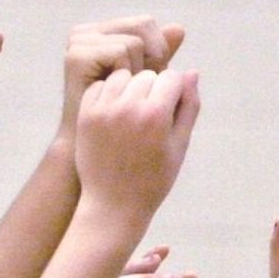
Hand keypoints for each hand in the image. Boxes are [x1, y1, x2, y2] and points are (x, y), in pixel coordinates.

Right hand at [60, 16, 184, 134]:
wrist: (102, 165)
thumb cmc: (132, 132)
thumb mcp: (152, 91)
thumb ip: (164, 60)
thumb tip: (180, 28)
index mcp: (108, 35)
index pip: (148, 25)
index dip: (162, 55)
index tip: (153, 87)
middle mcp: (93, 34)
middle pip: (144, 26)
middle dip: (155, 60)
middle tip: (139, 95)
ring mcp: (82, 44)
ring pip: (134, 41)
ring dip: (141, 73)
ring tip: (124, 97)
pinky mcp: (77, 58)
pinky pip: (120, 51)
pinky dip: (127, 73)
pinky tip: (114, 92)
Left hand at [73, 68, 200, 227]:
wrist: (113, 205)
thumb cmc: (153, 180)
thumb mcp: (179, 148)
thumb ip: (188, 109)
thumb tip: (192, 72)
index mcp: (156, 116)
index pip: (171, 78)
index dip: (175, 92)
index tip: (172, 112)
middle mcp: (129, 107)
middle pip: (148, 74)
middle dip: (154, 89)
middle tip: (153, 118)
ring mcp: (104, 108)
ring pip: (123, 75)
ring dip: (131, 88)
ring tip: (134, 115)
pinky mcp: (86, 112)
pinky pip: (102, 85)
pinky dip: (110, 94)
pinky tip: (116, 116)